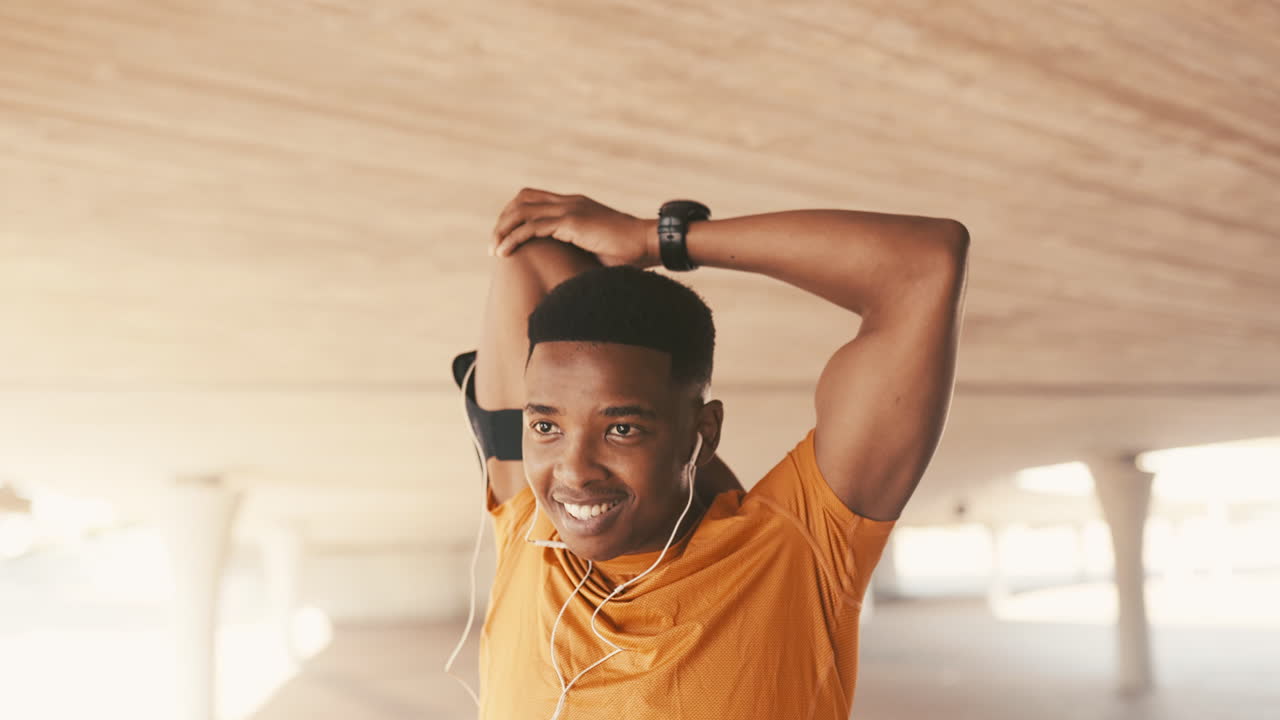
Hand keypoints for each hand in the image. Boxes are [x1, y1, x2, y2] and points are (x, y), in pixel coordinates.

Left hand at [490, 188, 657, 267]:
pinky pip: (531, 227)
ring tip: (494, 251)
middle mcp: (570, 202)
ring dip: (502, 231)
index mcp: (575, 204)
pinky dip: (513, 239)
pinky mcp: (571, 223)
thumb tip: (568, 270)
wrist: (648, 244)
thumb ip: (579, 250)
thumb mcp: (597, 249)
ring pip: (521, 212)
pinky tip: (503, 253)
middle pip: (522, 200)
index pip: (534, 199)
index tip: (505, 237)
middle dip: (503, 221)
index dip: (515, 215)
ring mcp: (570, 209)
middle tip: (494, 245)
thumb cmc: (630, 253)